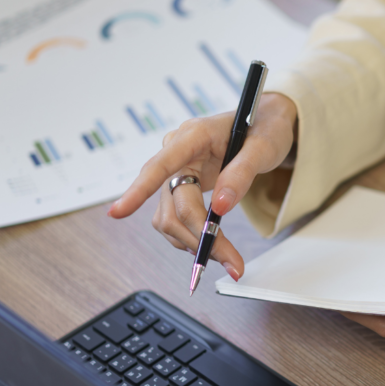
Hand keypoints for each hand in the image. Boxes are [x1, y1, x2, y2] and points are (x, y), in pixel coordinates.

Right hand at [107, 92, 298, 278]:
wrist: (267, 123)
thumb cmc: (266, 127)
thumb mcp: (264, 148)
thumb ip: (242, 174)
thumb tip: (221, 207)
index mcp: (194, 135)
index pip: (160, 164)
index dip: (138, 190)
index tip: (117, 213)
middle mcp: (178, 152)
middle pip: (173, 203)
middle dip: (197, 235)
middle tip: (231, 262)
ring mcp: (177, 170)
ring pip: (169, 216)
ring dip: (193, 241)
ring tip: (227, 257)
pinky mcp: (181, 185)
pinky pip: (174, 217)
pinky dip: (191, 236)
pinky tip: (212, 243)